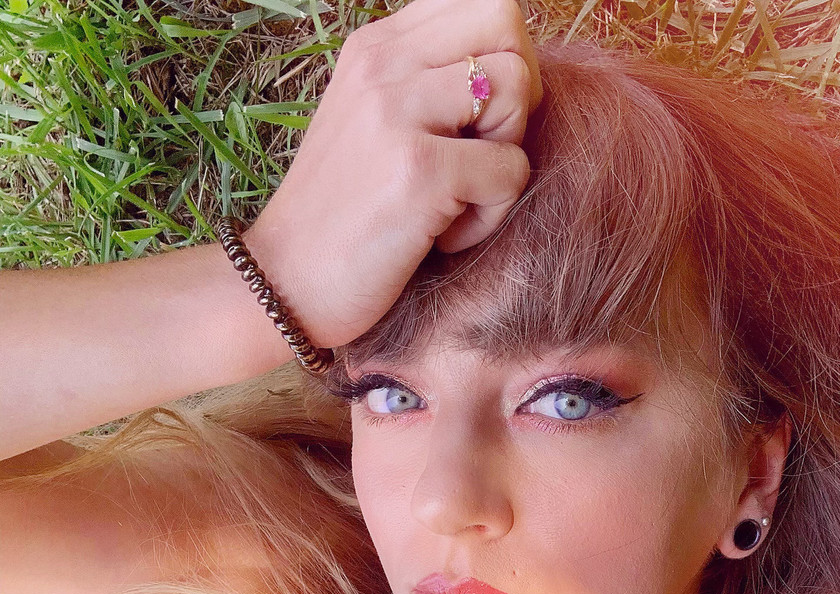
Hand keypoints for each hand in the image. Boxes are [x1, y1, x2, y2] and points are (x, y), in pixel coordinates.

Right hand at [242, 0, 541, 350]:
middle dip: (518, 93)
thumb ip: (426, 84)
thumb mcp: (375, 125)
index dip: (505, 60)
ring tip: (458, 198)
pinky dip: (491, 215)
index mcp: (376, 45)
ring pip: (514, 90)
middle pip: (506, 23)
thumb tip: (511, 69)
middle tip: (483, 152)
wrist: (285, 283)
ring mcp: (396, 111)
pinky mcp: (418, 170)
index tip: (480, 122)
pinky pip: (510, 170)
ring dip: (506, 155)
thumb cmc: (345, 217)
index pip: (480, 4)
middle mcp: (382, 62)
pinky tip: (444, 235)